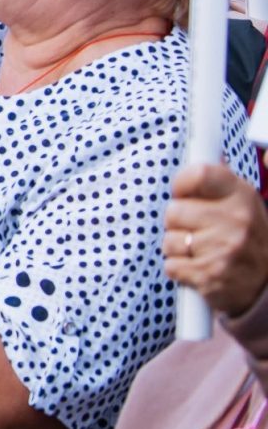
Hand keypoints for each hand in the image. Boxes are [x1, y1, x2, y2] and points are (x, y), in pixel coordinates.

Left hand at [165, 162, 267, 319]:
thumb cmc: (246, 236)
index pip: (196, 174)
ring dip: (178, 248)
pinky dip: (180, 270)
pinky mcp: (211, 275)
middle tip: (198, 230)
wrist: (266, 282)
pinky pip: (171, 266)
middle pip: (173, 211)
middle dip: (178, 223)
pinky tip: (199, 268)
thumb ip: (218, 180)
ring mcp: (224, 249)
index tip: (182, 193)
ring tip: (201, 251)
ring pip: (169, 240)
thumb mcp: (242, 203)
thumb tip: (204, 146)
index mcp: (241, 196)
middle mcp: (236, 220)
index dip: (180, 184)